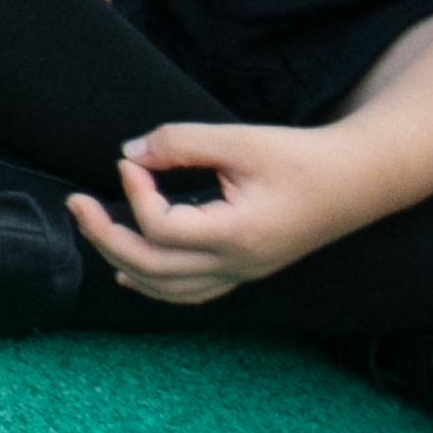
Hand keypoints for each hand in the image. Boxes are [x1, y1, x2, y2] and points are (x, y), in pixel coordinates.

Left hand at [74, 120, 366, 302]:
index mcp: (239, 234)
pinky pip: (190, 291)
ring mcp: (243, 273)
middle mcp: (239, 264)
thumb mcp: (240, 140)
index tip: (131, 161)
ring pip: (168, 289)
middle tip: (74, 203)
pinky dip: (153, 283)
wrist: (357, 181)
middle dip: (104, 236)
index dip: (135, 192)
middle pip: (152, 268)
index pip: (162, 228)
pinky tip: (126, 270)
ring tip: (91, 228)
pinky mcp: (245, 270)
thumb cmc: (302, 157)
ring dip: (122, 261)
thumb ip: (182, 143)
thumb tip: (130, 153)